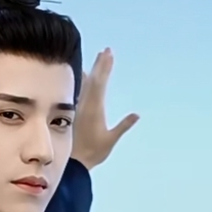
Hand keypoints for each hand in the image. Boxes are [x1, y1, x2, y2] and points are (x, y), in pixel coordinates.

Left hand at [71, 48, 139, 169]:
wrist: (75, 161)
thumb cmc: (93, 152)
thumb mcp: (110, 140)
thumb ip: (123, 127)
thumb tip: (136, 114)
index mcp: (95, 109)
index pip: (101, 83)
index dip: (105, 67)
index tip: (109, 54)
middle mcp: (86, 105)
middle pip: (94, 80)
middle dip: (101, 64)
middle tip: (106, 50)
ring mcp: (81, 108)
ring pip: (87, 84)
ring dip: (94, 70)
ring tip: (98, 58)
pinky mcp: (77, 112)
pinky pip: (81, 92)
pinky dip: (85, 81)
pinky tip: (85, 75)